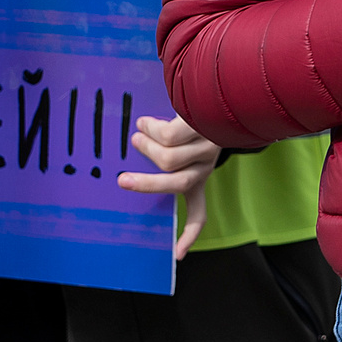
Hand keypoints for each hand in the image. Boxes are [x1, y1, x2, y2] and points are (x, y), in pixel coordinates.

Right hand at [117, 115, 222, 258]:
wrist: (218, 86)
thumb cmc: (192, 115)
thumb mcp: (183, 143)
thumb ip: (166, 155)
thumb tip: (130, 154)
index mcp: (200, 176)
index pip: (199, 213)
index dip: (188, 235)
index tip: (177, 256)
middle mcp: (206, 165)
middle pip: (177, 184)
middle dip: (146, 185)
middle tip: (122, 181)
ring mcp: (207, 146)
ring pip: (168, 157)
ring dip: (146, 144)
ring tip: (139, 131)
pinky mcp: (202, 127)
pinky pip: (169, 136)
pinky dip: (151, 128)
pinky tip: (146, 123)